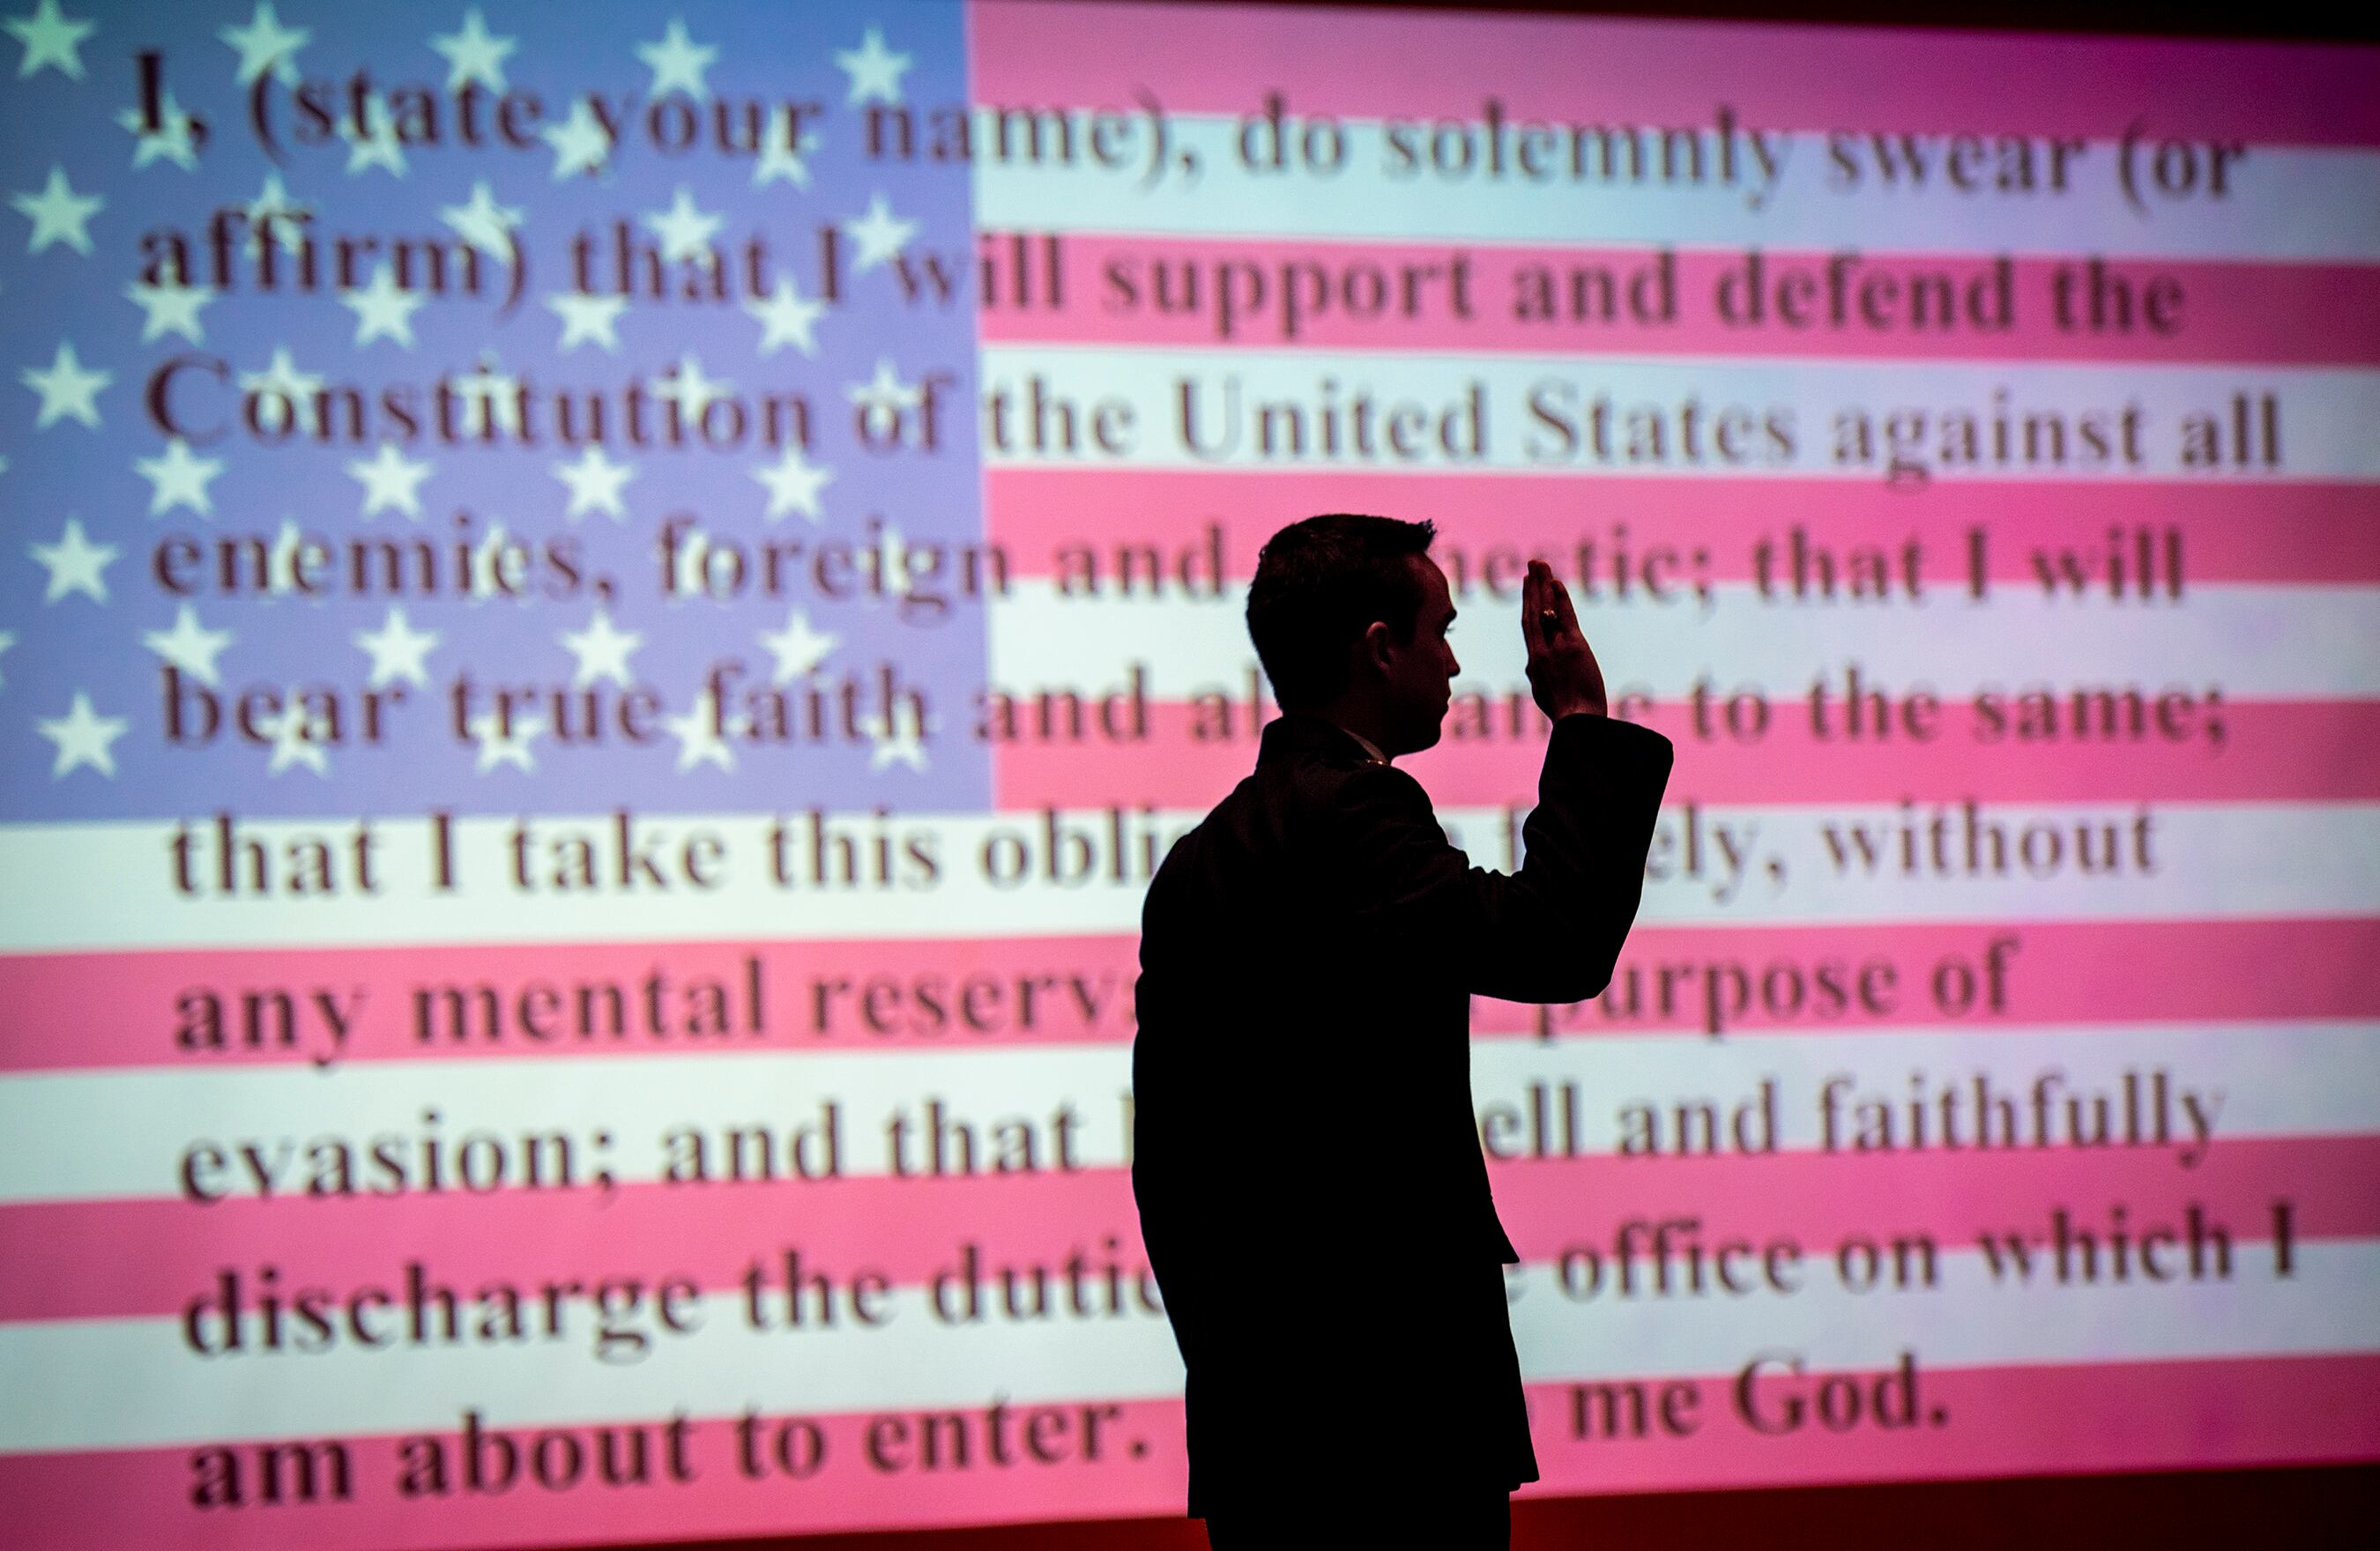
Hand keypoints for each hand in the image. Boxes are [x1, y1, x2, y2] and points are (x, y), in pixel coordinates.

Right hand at [1521, 559, 1607, 720]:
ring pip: (1545, 611)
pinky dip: (1560, 599)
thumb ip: (1538, 678)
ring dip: (1543, 585)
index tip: (1528, 584)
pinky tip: (1556, 582)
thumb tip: (1532, 670)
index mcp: (1534, 664)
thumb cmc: (1567, 716)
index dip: (1527, 603)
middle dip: (1532, 587)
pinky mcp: (1572, 647)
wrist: (1577, 722)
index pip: (1529, 627)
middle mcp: (1539, 653)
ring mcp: (1554, 649)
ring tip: (1541, 564)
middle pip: (1532, 612)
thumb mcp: (1544, 696)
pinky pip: (1564, 617)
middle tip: (1532, 565)